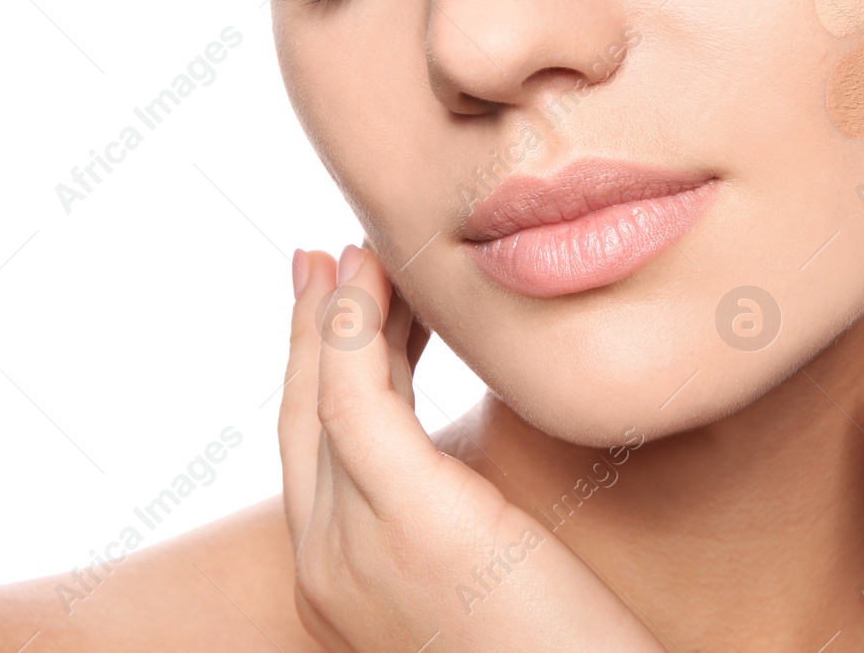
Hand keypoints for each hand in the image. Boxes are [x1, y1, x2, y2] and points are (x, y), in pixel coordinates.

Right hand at [280, 242, 666, 652]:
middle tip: (323, 258)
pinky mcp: (410, 520)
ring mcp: (356, 550)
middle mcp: (326, 570)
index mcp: (343, 585)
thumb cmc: (564, 652)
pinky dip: (355, 324)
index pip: (313, 455)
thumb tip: (459, 462)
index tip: (334, 305)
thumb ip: (455, 520)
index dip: (313, 371)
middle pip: (299, 416)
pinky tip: (376, 275)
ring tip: (368, 251)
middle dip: (307, 329)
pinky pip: (356, 395)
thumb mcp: (491, 579)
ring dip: (340, 310)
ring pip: (322, 393)